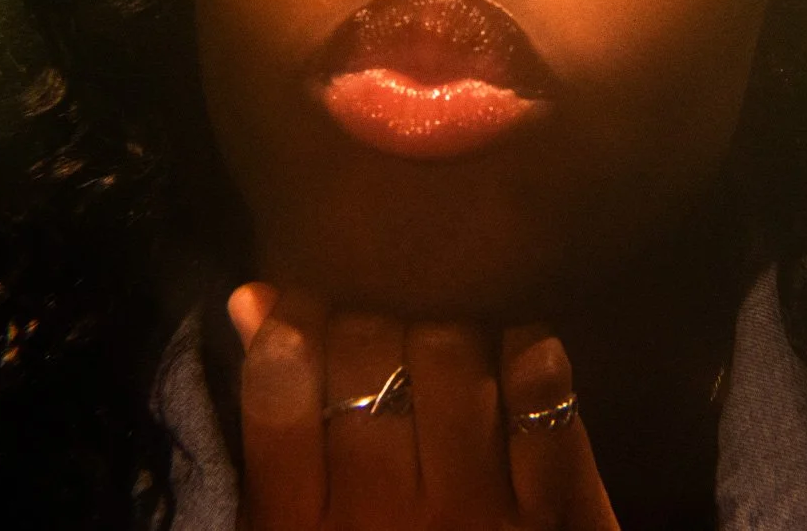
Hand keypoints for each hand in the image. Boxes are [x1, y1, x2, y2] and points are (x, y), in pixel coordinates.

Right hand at [228, 282, 619, 529]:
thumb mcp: (299, 527)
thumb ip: (276, 426)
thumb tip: (253, 300)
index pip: (281, 391)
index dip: (290, 324)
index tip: (302, 307)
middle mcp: (382, 519)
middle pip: (370, 356)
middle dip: (372, 323)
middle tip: (381, 335)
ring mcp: (473, 515)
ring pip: (454, 356)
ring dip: (449, 334)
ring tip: (444, 351)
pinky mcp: (553, 511)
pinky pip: (539, 393)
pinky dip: (528, 358)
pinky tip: (513, 364)